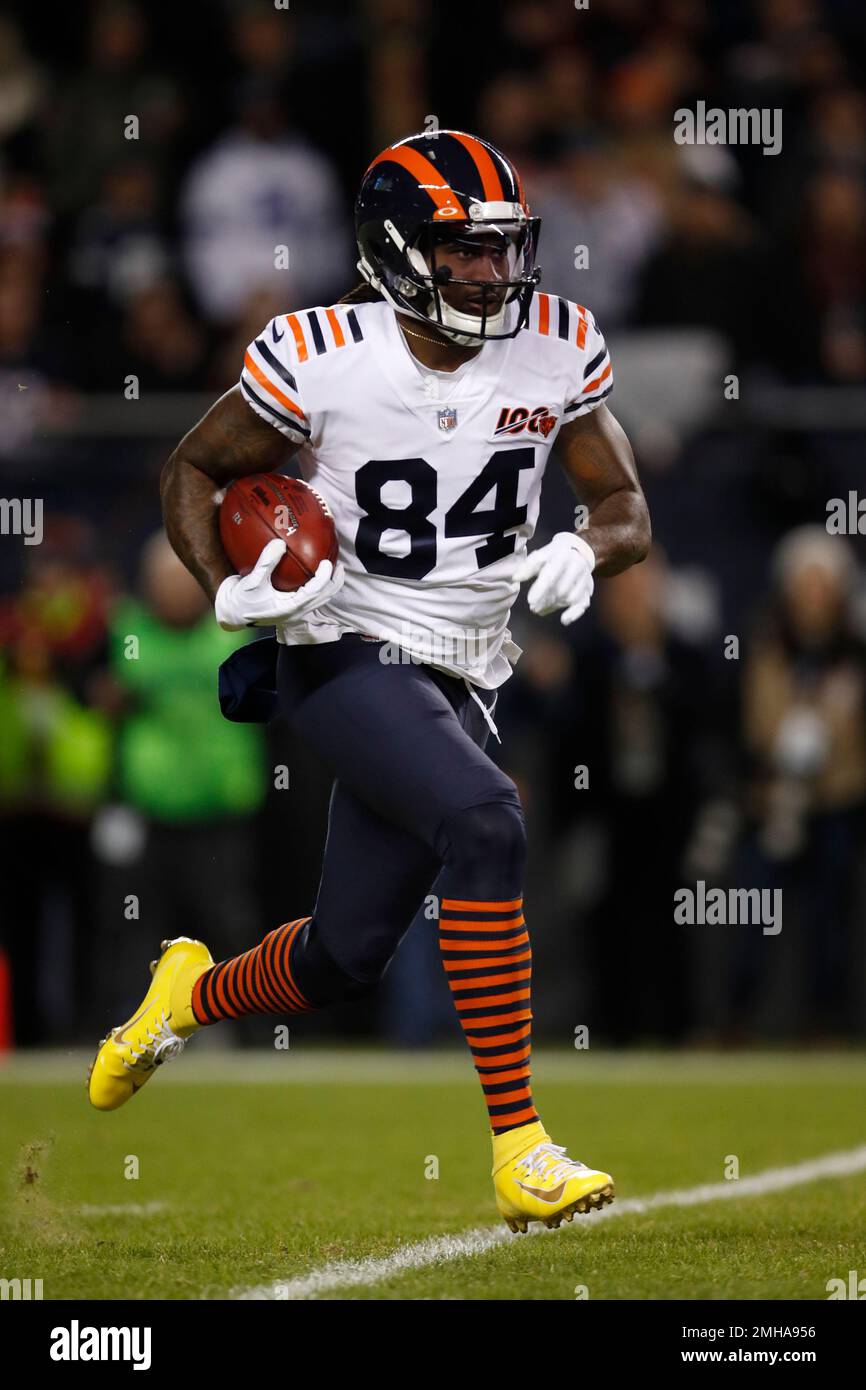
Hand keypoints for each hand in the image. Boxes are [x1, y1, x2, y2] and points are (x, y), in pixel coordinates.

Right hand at [215, 538, 344, 630]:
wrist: (231, 613)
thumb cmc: (241, 600)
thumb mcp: (252, 581)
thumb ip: (266, 563)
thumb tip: (279, 542)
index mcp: (290, 609)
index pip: (314, 593)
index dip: (324, 578)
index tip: (327, 562)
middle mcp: (295, 612)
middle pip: (323, 598)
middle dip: (334, 582)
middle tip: (338, 564)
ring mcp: (294, 610)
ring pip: (319, 599)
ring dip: (328, 584)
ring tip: (331, 566)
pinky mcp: (290, 606)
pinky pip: (309, 596)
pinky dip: (316, 585)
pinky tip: (313, 570)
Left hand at [513, 532, 594, 625]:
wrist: (577, 552)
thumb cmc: (553, 556)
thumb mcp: (540, 555)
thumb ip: (528, 567)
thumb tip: (516, 578)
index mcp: (562, 556)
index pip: (551, 575)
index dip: (541, 589)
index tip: (530, 601)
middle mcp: (576, 567)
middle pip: (560, 590)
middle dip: (545, 601)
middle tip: (533, 607)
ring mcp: (584, 580)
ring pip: (569, 599)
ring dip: (554, 606)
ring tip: (541, 609)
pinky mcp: (588, 590)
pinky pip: (582, 605)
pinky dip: (573, 614)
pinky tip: (564, 619)